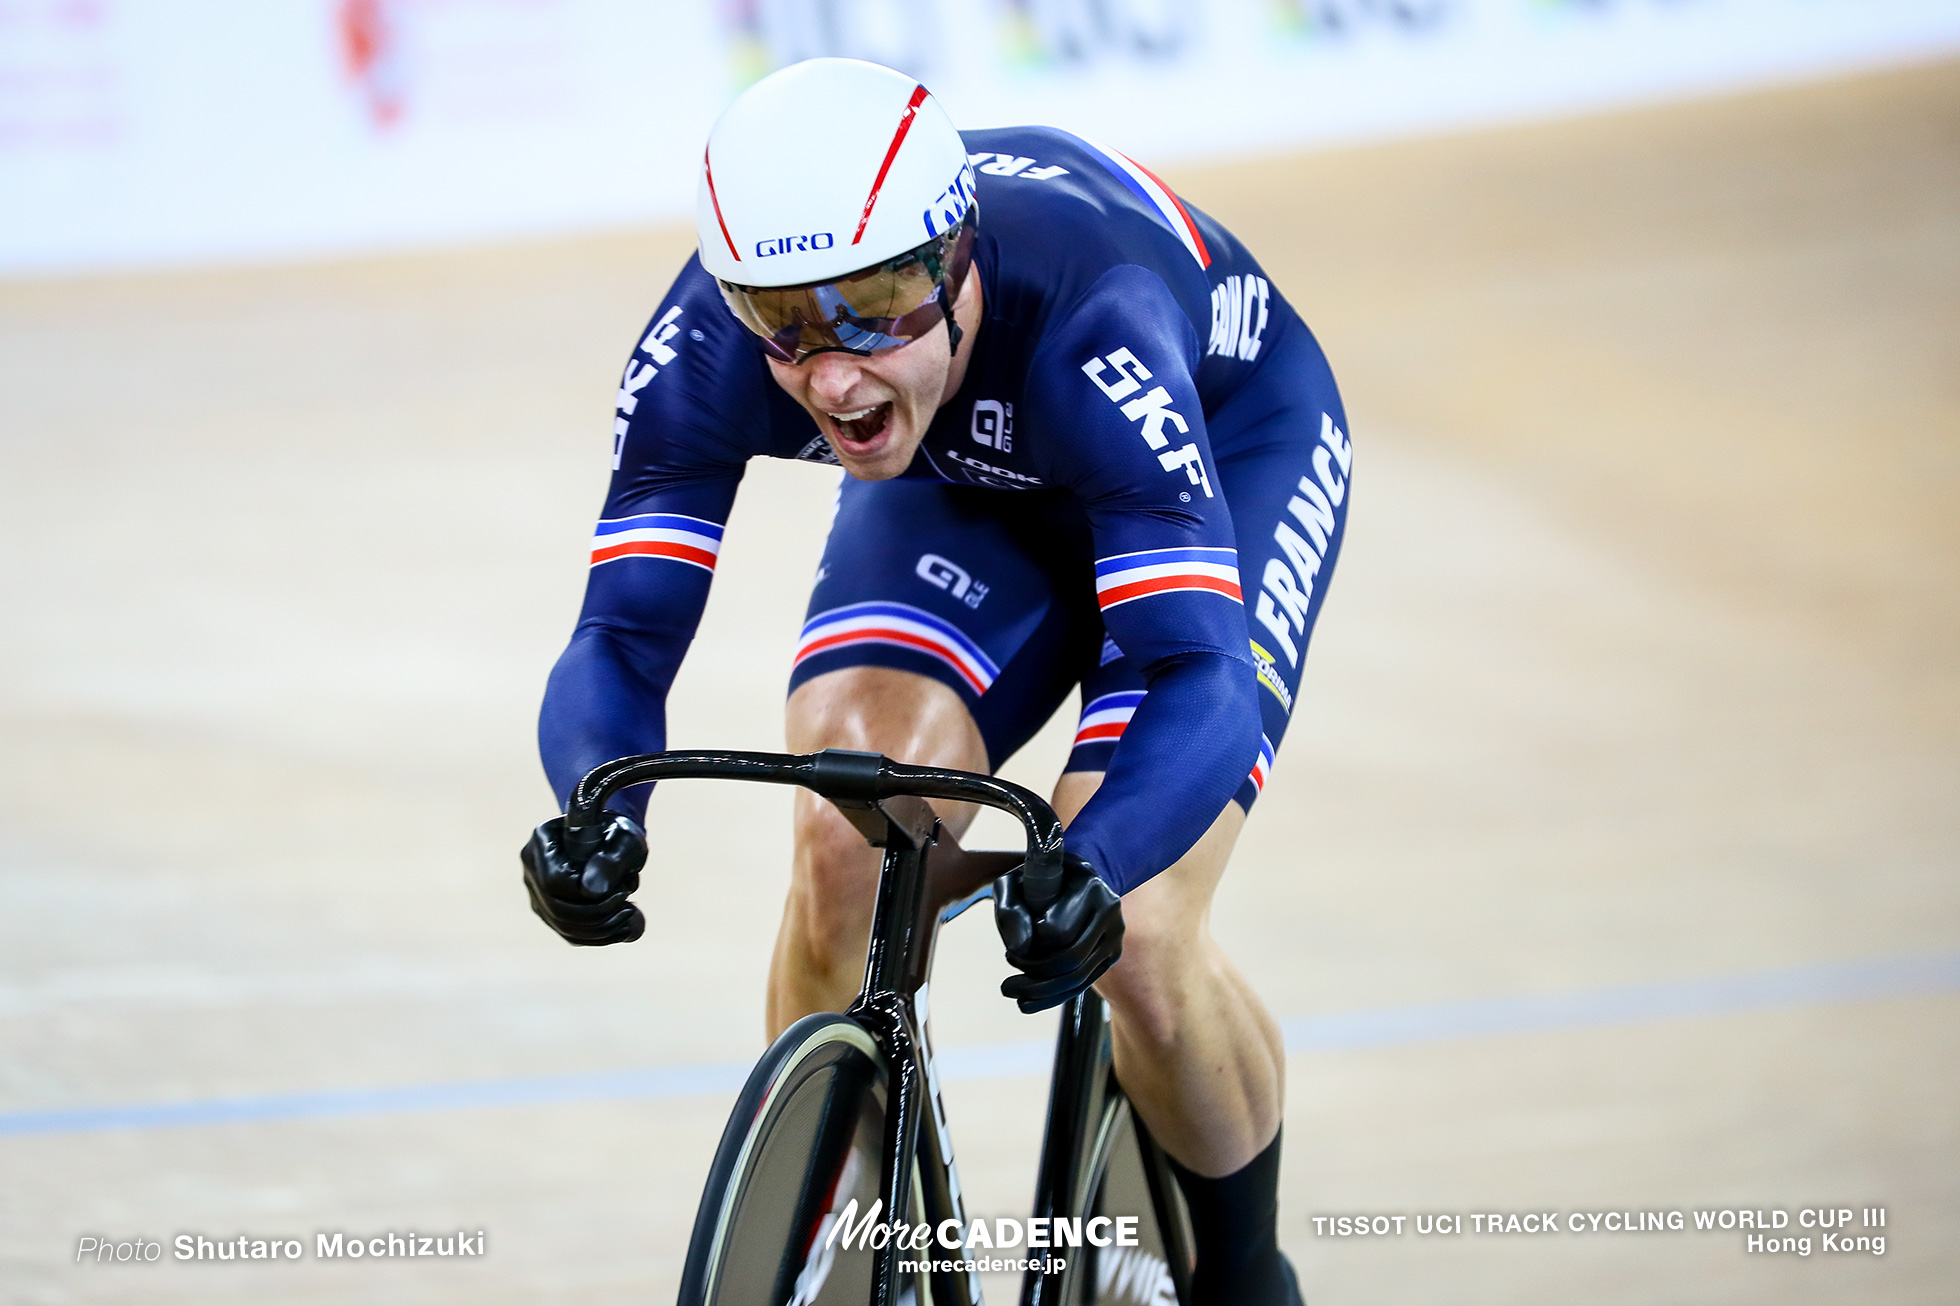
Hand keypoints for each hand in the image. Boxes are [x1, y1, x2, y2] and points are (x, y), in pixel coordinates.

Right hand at [521, 813, 647, 945]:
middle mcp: (531, 865)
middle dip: (598, 914)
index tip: (622, 891)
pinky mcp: (547, 909)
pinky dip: (598, 937)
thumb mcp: (623, 838)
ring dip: (601, 929)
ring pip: (562, 925)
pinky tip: (624, 930)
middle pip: (556, 908)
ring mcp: (535, 890)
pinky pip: (568, 933)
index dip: (587, 894)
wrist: (612, 836)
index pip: (554, 881)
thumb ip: (610, 861)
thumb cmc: (619, 832)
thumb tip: (592, 892)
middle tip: (629, 908)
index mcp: (542, 839)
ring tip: (630, 917)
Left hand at [993, 851, 1122, 1013]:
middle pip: (1071, 958)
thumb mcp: (1011, 886)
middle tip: (1006, 980)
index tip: (1012, 946)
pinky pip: (1083, 984)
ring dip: (1041, 990)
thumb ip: (1010, 911)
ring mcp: (1115, 935)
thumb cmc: (1032, 883)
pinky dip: (1054, 997)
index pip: (1058, 932)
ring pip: (1078, 977)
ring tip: (1011, 991)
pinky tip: (1026, 1003)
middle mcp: (1110, 911)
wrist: (1063, 882)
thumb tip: (1020, 947)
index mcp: (1090, 887)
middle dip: (1034, 973)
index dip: (1030, 945)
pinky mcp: (1111, 955)